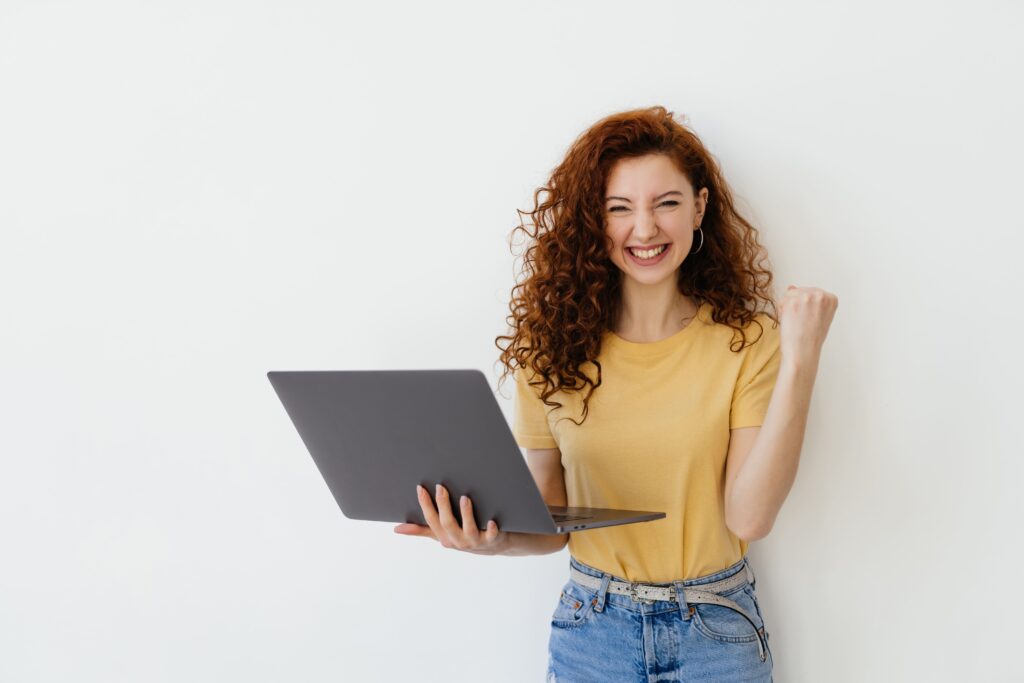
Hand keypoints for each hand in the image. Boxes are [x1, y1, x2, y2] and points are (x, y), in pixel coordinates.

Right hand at [393, 484, 507, 554]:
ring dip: (466, 514)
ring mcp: (474, 541)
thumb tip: (396, 528)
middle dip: (443, 505)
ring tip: (464, 498)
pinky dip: (491, 529)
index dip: (425, 504)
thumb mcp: (441, 534)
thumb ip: (421, 530)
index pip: (431, 520)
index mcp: (443, 537)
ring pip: (468, 529)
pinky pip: (491, 535)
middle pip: (447, 523)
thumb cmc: (464, 535)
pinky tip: (491, 520)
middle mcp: (457, 540)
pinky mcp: (491, 540)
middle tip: (441, 487)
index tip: (420, 488)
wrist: (493, 546)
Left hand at [778, 285, 838, 366]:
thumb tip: (791, 286)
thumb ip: (808, 299)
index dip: (808, 307)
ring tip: (797, 322)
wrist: (803, 352)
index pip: (812, 293)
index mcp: (831, 298)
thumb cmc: (810, 338)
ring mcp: (806, 297)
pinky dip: (781, 312)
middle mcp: (821, 295)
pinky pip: (781, 301)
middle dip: (797, 305)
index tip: (811, 319)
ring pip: (790, 295)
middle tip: (802, 322)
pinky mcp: (792, 301)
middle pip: (800, 291)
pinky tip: (790, 322)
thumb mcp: (817, 315)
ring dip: (789, 308)